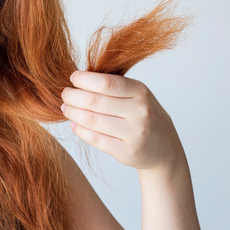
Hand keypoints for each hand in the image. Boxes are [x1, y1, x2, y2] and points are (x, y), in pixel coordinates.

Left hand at [60, 70, 183, 172]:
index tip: (73, 78)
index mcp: (141, 92)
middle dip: (73, 96)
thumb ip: (112, 85)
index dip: (84, 79)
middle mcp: (139, 112)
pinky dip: (80, 130)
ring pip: (91, 120)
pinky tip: (74, 124)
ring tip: (66, 108)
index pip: (106, 83)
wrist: (163, 147)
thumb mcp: (136, 94)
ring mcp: (134, 133)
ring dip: (72, 113)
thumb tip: (78, 79)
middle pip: (94, 101)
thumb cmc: (142, 114)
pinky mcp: (126, 151)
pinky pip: (95, 139)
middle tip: (65, 95)